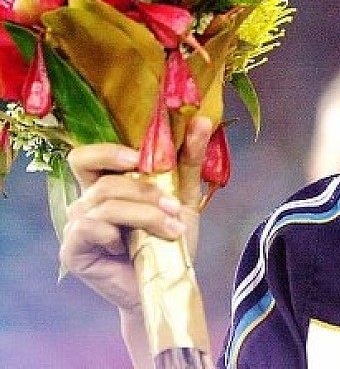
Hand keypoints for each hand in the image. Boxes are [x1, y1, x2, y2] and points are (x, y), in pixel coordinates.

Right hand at [58, 117, 213, 311]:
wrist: (167, 284)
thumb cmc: (169, 241)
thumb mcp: (184, 197)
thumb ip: (188, 161)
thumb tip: (201, 121)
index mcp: (107, 185)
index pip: (86, 156)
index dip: (108, 151)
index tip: (140, 157)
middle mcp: (87, 202)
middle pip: (105, 180)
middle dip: (145, 191)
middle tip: (174, 206)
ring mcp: (76, 226)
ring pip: (105, 203)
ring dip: (145, 214)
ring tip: (172, 230)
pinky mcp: (72, 250)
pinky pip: (89, 227)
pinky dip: (117, 233)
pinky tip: (131, 248)